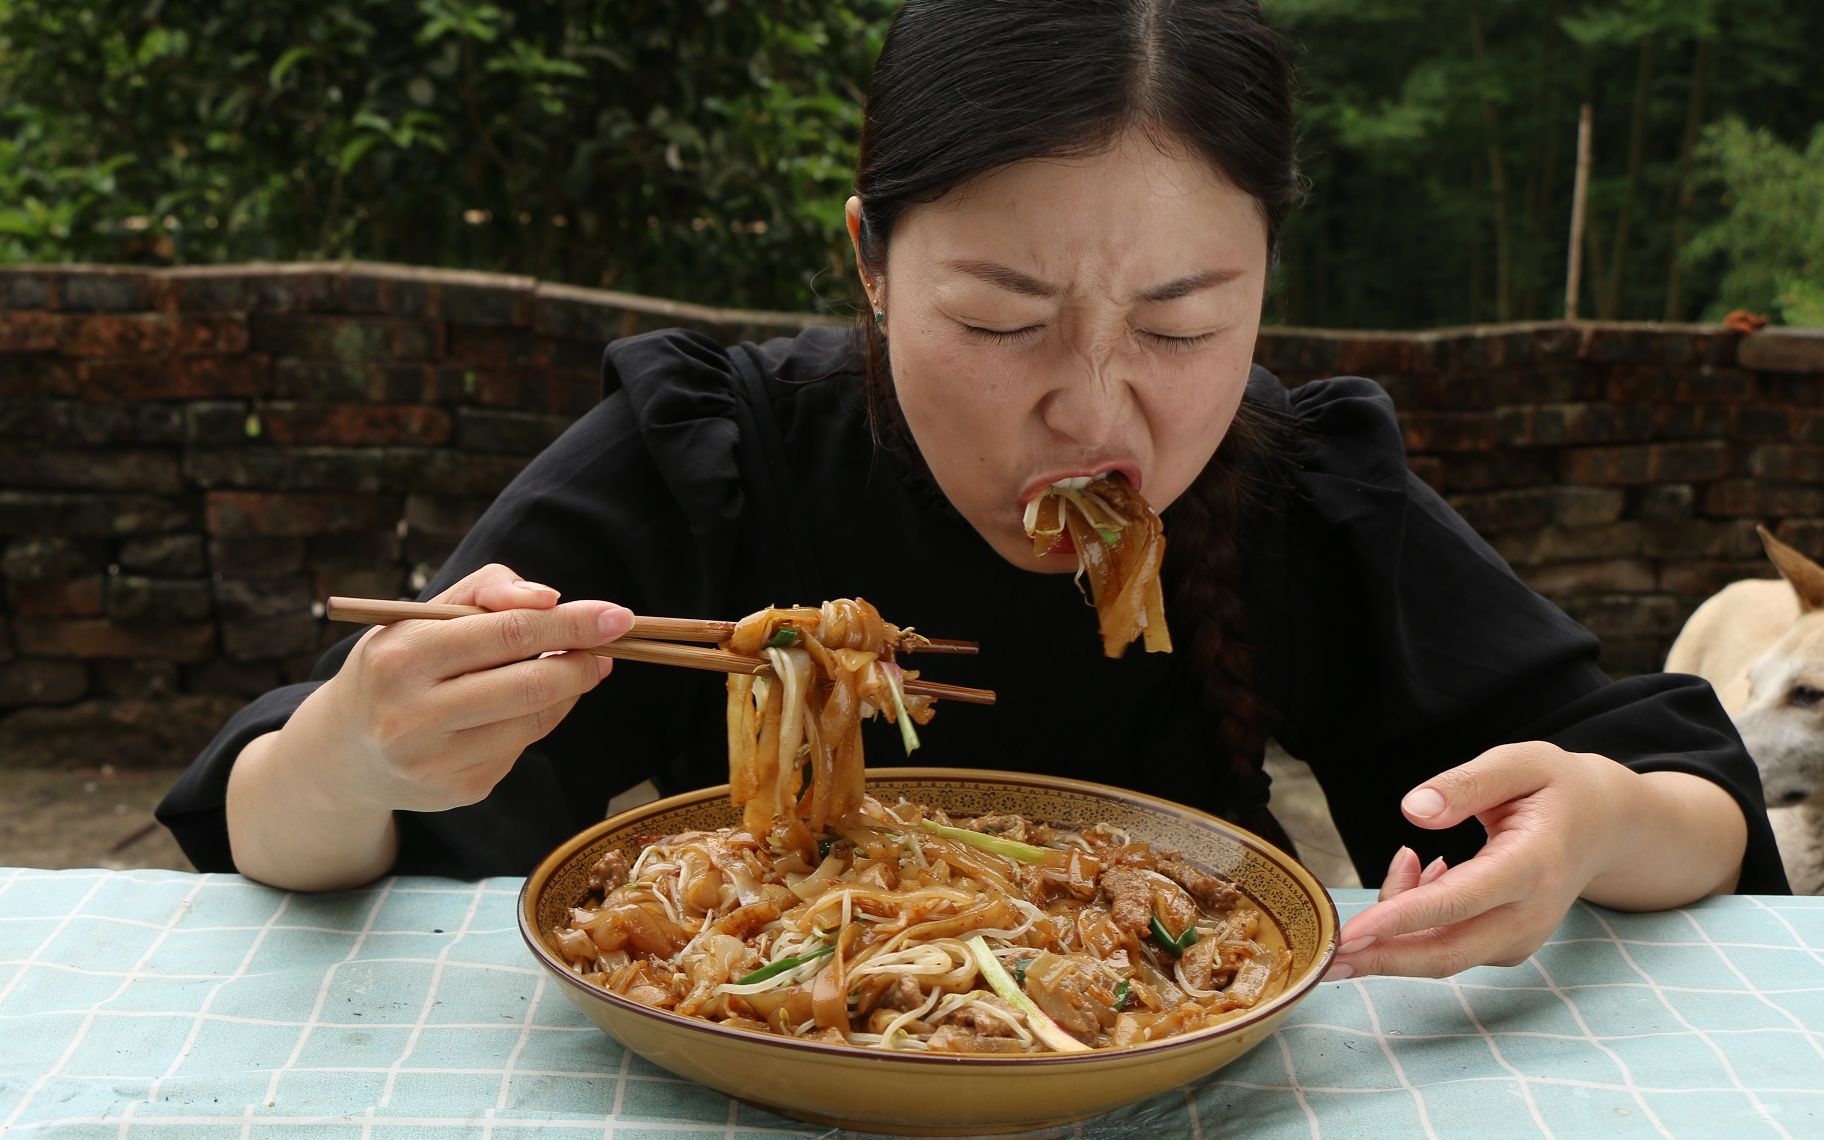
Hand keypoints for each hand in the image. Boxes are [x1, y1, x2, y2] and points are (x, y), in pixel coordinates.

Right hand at [294, 563, 632, 814]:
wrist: (344, 751)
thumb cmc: (399, 663)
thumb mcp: (425, 614)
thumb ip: (490, 591)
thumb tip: (550, 600)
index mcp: (402, 656)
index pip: (508, 633)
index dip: (571, 623)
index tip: (618, 616)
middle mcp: (412, 715)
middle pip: (530, 685)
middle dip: (580, 662)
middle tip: (607, 646)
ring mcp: (436, 761)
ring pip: (535, 720)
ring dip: (565, 690)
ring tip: (566, 667)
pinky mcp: (459, 791)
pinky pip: (522, 747)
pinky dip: (535, 720)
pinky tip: (515, 708)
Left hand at [1322, 741, 1633, 980]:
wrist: (1606, 824)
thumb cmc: (1557, 788)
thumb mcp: (1519, 763)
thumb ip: (1465, 784)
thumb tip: (1412, 812)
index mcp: (1533, 864)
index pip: (1459, 901)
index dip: (1401, 918)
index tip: (1351, 932)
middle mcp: (1531, 913)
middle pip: (1448, 952)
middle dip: (1382, 959)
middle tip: (1327, 958)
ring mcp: (1523, 937)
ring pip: (1444, 952)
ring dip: (1398, 924)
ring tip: (1405, 860)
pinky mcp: (1509, 945)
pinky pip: (1452, 946)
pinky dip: (1419, 921)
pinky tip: (1425, 873)